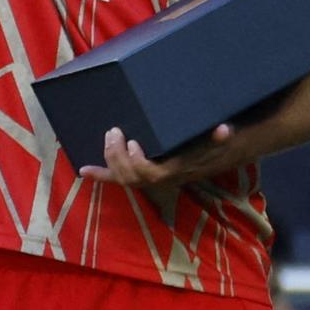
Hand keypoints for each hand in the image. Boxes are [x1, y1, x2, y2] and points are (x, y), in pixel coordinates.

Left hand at [78, 123, 244, 199]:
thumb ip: (222, 136)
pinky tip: (84, 170)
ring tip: (107, 138)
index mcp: (175, 171)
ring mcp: (151, 177)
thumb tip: (224, 130)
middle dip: (118, 157)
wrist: (217, 154)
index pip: (152, 176)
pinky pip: (120, 179)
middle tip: (114, 132)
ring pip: (125, 180)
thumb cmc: (215, 142)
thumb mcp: (220, 139)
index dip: (138, 164)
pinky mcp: (143, 172)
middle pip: (132, 178)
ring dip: (109, 163)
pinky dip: (101, 176)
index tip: (133, 143)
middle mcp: (161, 178)